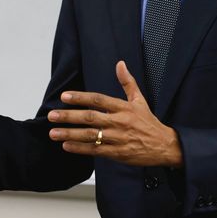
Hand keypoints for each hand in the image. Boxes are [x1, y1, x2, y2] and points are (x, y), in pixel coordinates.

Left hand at [47, 61, 182, 166]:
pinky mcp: (117, 153)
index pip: (98, 100)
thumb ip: (127, 82)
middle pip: (91, 118)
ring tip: (54, 133)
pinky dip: (80, 149)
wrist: (164, 146)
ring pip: (90, 136)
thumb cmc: (149, 122)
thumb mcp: (140, 100)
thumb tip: (120, 64)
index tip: (65, 96)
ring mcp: (117, 139)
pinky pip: (95, 150)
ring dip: (70, 134)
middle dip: (69, 116)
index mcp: (124, 108)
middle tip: (52, 116)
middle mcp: (119, 122)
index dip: (81, 97)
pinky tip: (67, 146)